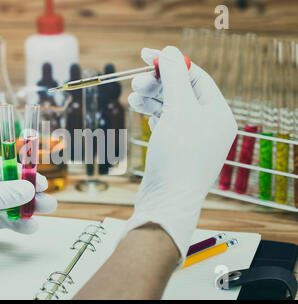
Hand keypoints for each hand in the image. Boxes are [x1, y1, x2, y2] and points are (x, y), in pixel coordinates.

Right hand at [126, 46, 236, 260]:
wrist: (167, 202)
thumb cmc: (178, 158)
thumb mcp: (179, 111)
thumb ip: (175, 78)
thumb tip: (170, 52)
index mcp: (219, 114)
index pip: (196, 78)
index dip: (171, 64)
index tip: (147, 55)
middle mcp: (208, 125)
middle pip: (182, 92)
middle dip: (158, 83)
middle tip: (135, 81)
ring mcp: (192, 139)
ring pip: (171, 107)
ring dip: (151, 97)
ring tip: (132, 96)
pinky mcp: (176, 150)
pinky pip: (165, 123)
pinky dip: (152, 114)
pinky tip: (140, 110)